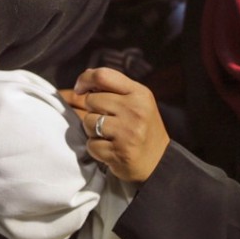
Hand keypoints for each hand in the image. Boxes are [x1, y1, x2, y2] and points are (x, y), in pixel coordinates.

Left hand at [72, 67, 170, 183]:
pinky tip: (111, 149)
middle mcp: (135, 110)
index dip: (85, 79)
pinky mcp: (120, 152)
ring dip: (93, 130)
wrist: (159, 162)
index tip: (80, 89)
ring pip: (88, 122)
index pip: (102, 75)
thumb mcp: (136, 101)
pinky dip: (96, 148)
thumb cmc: (141, 128)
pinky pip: (91, 144)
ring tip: (110, 135)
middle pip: (91, 100)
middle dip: (93, 110)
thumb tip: (86, 76)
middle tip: (109, 121)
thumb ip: (114, 88)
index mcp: (139, 93)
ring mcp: (128, 132)